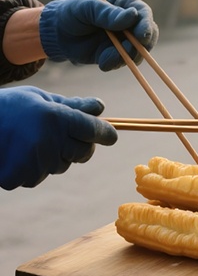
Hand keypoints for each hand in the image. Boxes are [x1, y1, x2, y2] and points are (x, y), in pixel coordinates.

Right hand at [0, 86, 117, 189]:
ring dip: (54, 156)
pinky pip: (40, 175)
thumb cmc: (5, 107)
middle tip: (60, 134)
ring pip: (62, 165)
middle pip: (84, 152)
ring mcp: (36, 162)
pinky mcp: (21, 177)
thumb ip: (71, 105)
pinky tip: (16, 153)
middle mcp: (50, 141)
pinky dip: (32, 167)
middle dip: (79, 145)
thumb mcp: (38, 98)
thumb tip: (100, 107)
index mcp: (57, 118)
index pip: (95, 131)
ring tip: (29, 141)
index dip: (105, 133)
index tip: (109, 135)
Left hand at [39, 0, 158, 70]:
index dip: (146, 24)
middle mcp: (127, 22)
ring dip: (126, 57)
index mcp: (122, 4)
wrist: (56, 34)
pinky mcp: (117, 53)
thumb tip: (133, 16)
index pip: (143, 12)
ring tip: (106, 60)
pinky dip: (115, 63)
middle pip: (148, 34)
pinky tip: (102, 63)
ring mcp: (124, 39)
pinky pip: (124, 61)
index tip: (142, 36)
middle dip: (142, 45)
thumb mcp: (85, 8)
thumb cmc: (70, 13)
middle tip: (130, 52)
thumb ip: (107, 13)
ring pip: (138, 51)